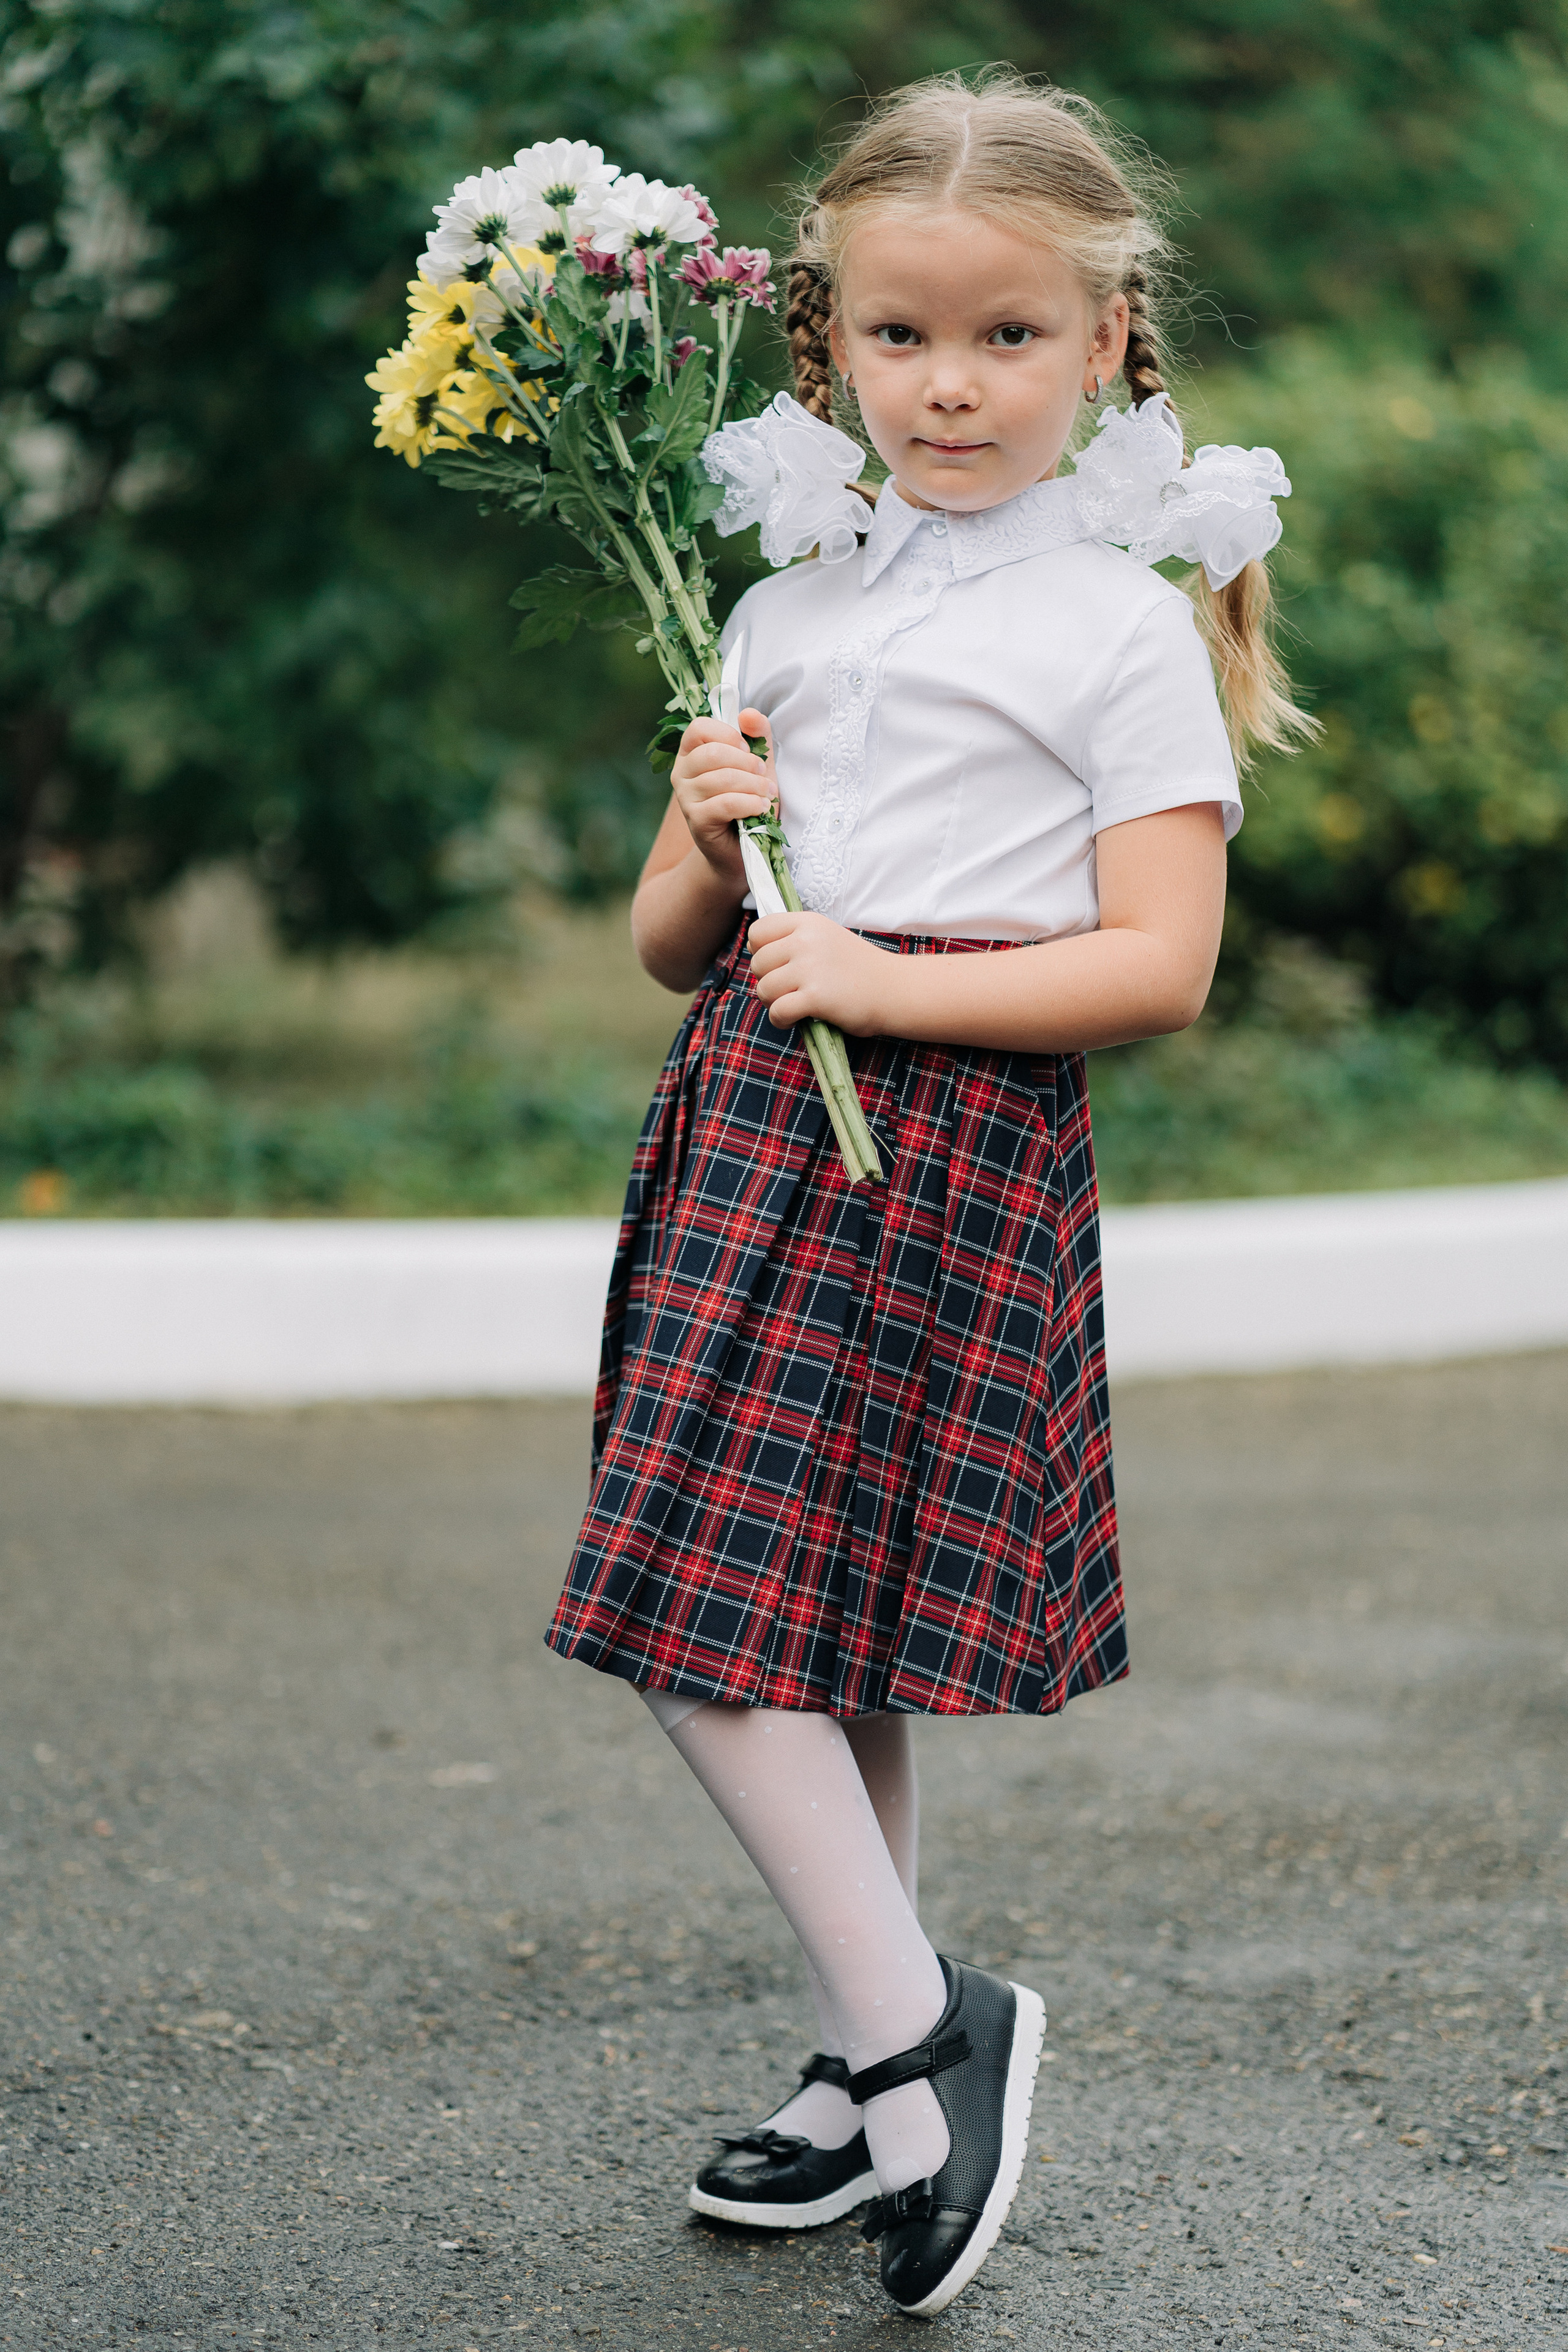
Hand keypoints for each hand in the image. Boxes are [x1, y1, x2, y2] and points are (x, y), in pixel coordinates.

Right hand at [670, 706, 775, 890]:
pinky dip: (750, 804)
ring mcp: (686, 798)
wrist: (743, 851)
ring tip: (767, 796)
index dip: (727, 734)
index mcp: (691, 754)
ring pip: (722, 778)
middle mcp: (681, 774)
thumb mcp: (758, 766)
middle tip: (764, 777)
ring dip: (754, 786)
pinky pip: (725, 803)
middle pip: (713, 753)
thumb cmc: (748, 804)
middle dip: (748, 763)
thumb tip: (748, 714)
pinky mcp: (696, 821)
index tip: (748, 749)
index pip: (698, 727)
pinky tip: (761, 809)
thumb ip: (757, 737)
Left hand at [747, 910, 895, 1035]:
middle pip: (757, 963)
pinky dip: (780, 1020)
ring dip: (773, 1003)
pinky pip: (777, 1011)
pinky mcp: (816, 997)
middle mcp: (806, 941)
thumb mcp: (827, 938)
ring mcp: (810, 968)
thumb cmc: (859, 969)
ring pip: (764, 989)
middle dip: (767, 981)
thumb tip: (759, 957)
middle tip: (787, 991)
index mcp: (807, 922)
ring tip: (792, 1005)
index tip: (776, 965)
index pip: (757, 931)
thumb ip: (795, 940)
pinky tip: (794, 1020)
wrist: (894, 989)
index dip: (760, 952)